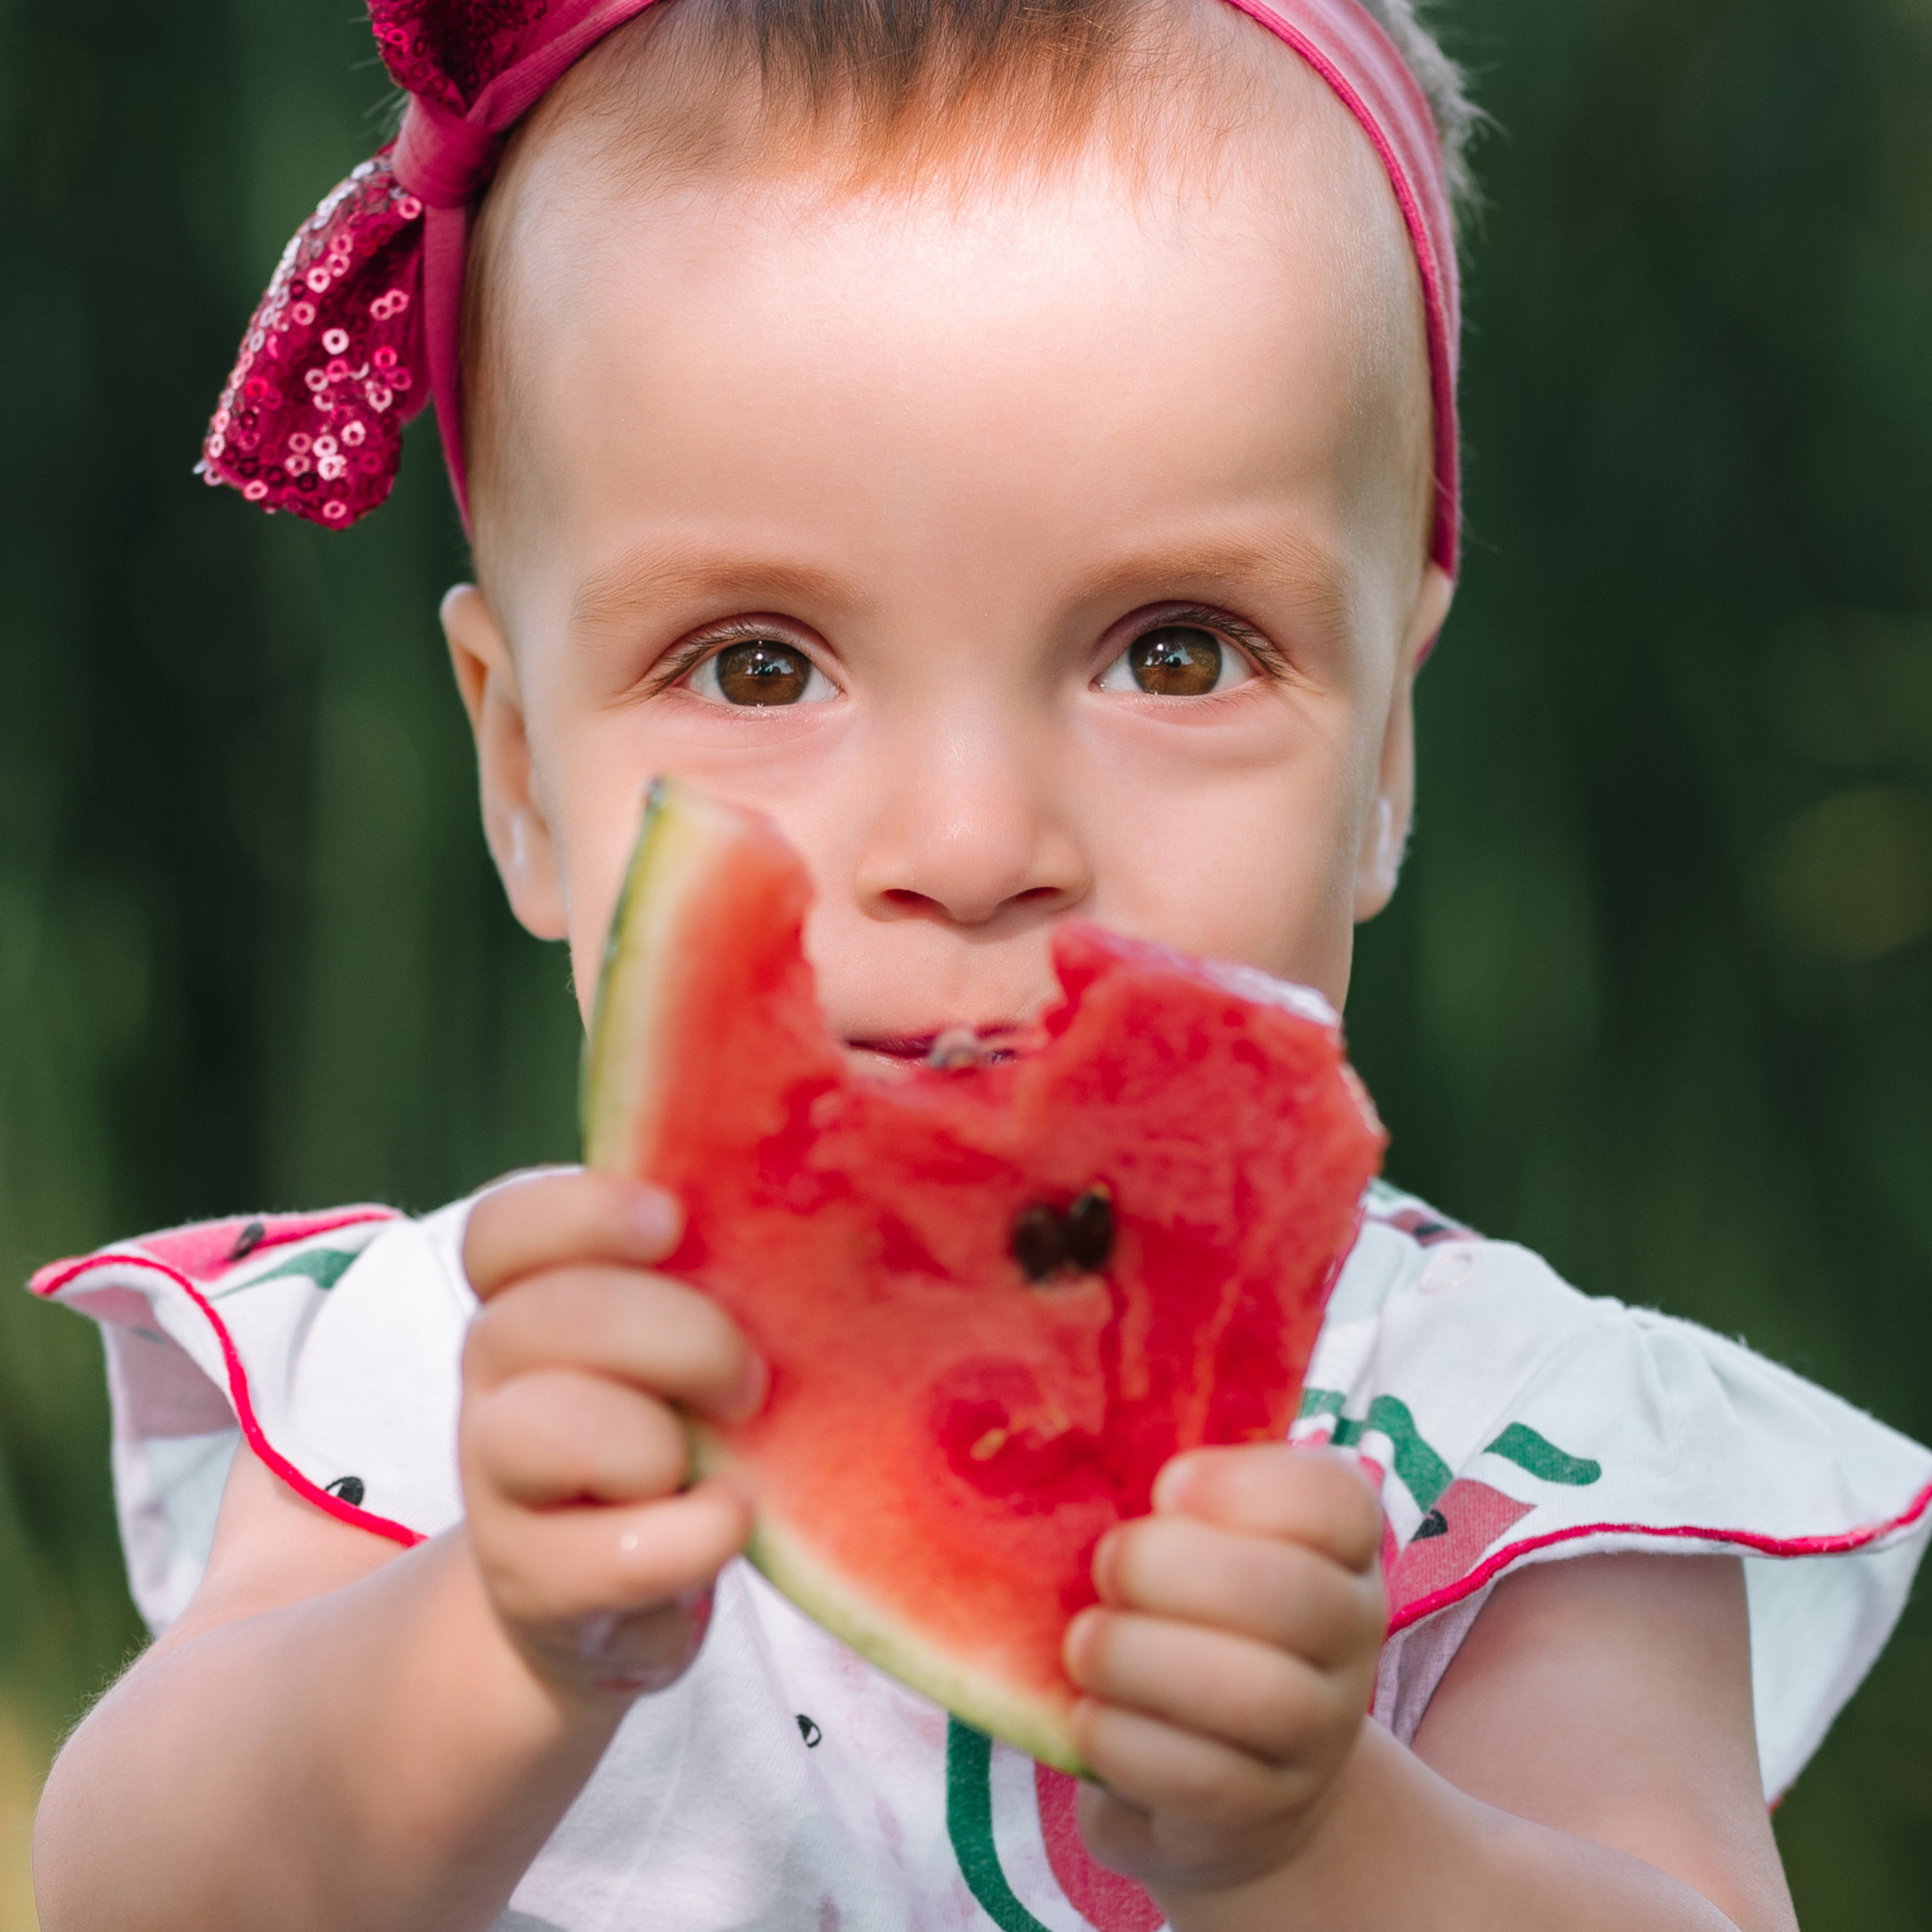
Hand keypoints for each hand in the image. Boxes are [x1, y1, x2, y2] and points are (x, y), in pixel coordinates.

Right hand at [459, 1169, 762, 1707]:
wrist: (612, 1596)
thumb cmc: (675, 1426)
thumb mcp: (680, 1339)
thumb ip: (703, 1272)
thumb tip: (797, 1196)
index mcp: (529, 1298)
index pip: (502, 1232)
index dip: (580, 1213)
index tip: (672, 1220)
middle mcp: (494, 1381)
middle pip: (541, 1317)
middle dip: (677, 1336)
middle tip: (747, 1380)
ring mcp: (497, 1487)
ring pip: (540, 1430)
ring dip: (658, 1442)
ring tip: (720, 1462)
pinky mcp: (534, 1583)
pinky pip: (614, 1554)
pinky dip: (694, 1535)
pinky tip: (729, 1519)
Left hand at [1065, 1443, 1384, 1899]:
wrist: (1234, 1782)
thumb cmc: (1190, 1619)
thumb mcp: (1195, 1545)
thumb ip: (1166, 1503)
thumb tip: (1057, 1446)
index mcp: (1336, 1543)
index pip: (1336, 1499)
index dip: (1250, 1485)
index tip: (1165, 1486)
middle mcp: (1349, 1630)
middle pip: (1296, 1594)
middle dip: (1179, 1572)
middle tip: (1104, 1564)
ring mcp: (1319, 1730)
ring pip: (1261, 1696)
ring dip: (1147, 1661)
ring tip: (1083, 1644)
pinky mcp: (1265, 1809)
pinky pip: (1207, 1780)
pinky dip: (1129, 1742)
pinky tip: (1085, 1716)